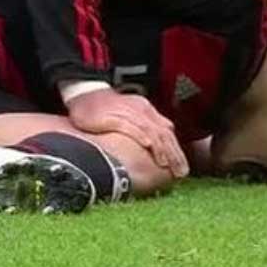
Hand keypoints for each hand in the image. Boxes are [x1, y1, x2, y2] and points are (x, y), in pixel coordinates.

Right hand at [65, 88, 188, 177]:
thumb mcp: (129, 115)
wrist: (85, 94)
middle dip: (174, 154)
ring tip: (166, 164)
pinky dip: (140, 135)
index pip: (167, 131)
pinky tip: (147, 145)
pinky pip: (129, 126)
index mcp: (146, 110)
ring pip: (150, 131)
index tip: (182, 168)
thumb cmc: (106, 108)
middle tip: (180, 172)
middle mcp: (141, 110)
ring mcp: (127, 112)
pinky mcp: (113, 116)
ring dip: (160, 148)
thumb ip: (143, 127)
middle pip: (162, 133)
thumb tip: (155, 144)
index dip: (177, 150)